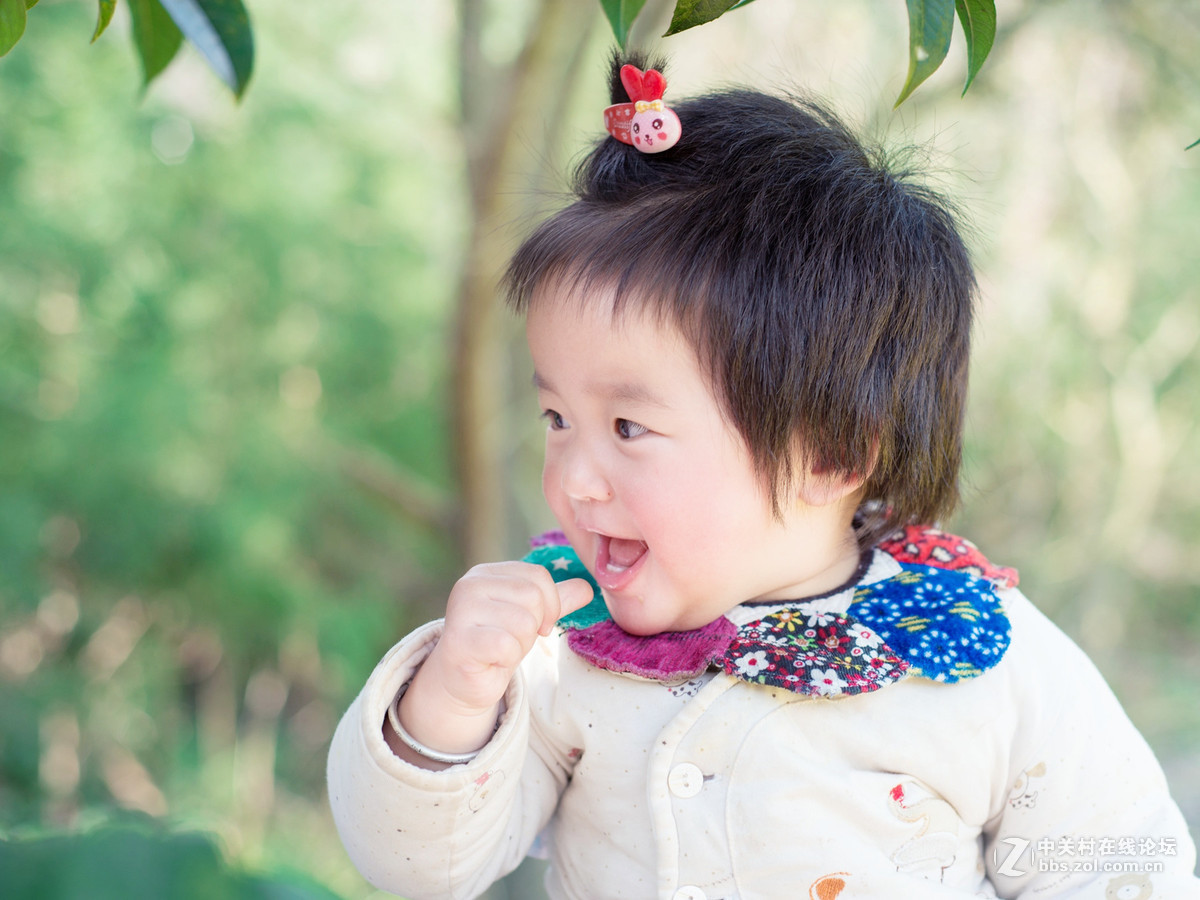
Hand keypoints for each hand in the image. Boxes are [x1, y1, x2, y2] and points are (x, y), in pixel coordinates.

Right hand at [392, 562, 592, 764]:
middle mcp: (470, 585)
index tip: (537, 625)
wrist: (462, 682)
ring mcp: (461, 612)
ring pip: (523, 623)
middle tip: (510, 641)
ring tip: (500, 651)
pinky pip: (506, 645)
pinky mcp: (459, 641)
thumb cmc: (496, 644)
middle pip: (533, 598)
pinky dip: (507, 659)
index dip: (550, 605)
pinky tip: (491, 662)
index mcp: (486, 573)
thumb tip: (587, 588)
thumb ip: (555, 600)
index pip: (538, 576)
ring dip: (520, 646)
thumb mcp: (529, 617)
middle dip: (533, 628)